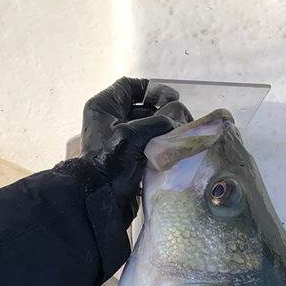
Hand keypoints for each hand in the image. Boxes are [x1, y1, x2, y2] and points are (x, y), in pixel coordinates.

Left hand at [78, 77, 190, 225]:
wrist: (102, 199)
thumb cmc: (112, 161)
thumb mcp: (135, 134)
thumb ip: (160, 121)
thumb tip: (179, 121)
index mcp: (104, 107)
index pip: (130, 86)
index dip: (153, 89)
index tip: (173, 98)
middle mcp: (110, 120)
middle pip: (142, 107)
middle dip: (164, 112)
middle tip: (183, 120)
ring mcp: (118, 141)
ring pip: (147, 127)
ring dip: (165, 130)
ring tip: (182, 136)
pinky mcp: (128, 159)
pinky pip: (148, 145)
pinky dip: (161, 145)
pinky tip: (174, 149)